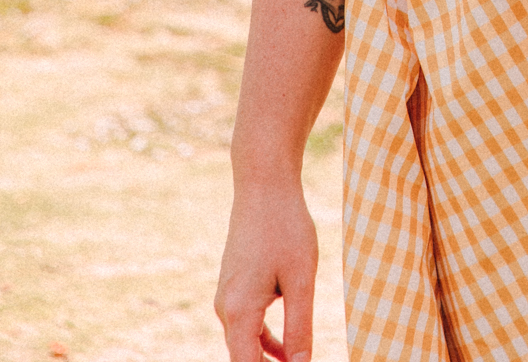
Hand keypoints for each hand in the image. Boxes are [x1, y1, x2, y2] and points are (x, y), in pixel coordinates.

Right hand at [215, 180, 318, 361]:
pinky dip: (264, 339)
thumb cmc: (286, 226)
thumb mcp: (301, 279)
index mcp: (240, 311)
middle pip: (244, 359)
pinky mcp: (234, 285)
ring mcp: (227, 296)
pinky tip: (285, 347)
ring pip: (245, 343)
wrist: (263, 184)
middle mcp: (226, 308)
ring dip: (267, 360)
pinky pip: (247, 324)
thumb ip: (300, 328)